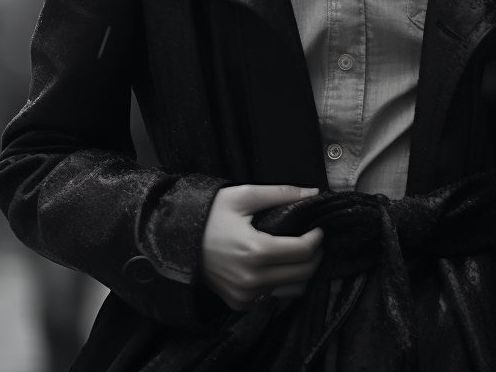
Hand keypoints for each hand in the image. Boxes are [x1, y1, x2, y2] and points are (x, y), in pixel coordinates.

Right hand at [199, 184, 323, 310]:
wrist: (177, 240)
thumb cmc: (210, 215)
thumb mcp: (244, 196)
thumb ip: (281, 193)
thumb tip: (313, 192)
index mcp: (255, 251)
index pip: (303, 252)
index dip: (317, 239)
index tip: (318, 228)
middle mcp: (252, 279)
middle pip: (304, 275)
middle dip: (315, 256)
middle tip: (313, 240)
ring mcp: (245, 296)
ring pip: (294, 293)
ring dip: (303, 274)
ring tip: (299, 254)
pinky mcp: (240, 304)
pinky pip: (275, 301)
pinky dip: (285, 287)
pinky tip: (281, 269)